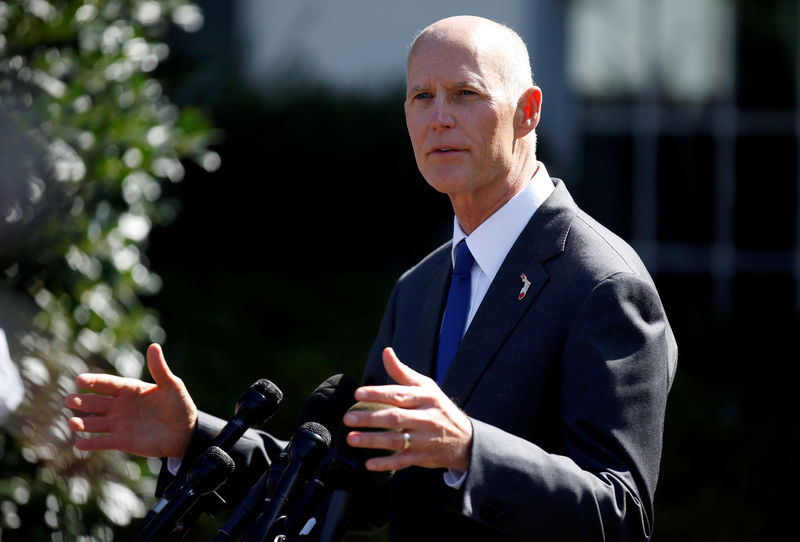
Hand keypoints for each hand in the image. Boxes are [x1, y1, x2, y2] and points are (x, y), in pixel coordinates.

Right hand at [64, 343, 197, 458]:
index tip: (80, 380)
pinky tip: (79, 443)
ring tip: (71, 422)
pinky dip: (91, 443)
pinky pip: (103, 442)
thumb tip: (154, 346)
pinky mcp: (123, 441)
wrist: (186, 432)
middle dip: (82, 401)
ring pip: (96, 423)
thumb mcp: (171, 386)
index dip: (94, 381)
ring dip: (83, 423)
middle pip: (96, 402)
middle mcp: (120, 406)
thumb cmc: (180, 406)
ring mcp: (120, 424)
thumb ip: (159, 369)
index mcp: (130, 390)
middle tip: (69, 400)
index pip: (108, 384)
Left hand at [344, 347, 472, 472]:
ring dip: (372, 441)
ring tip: (351, 439)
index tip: (358, 394)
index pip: (399, 394)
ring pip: (396, 441)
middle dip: (370, 418)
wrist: (465, 438)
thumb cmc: (438, 407)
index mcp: (425, 398)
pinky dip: (386, 463)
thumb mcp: (426, 387)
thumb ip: (402, 372)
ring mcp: (424, 439)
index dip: (378, 393)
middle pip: (395, 418)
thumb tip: (386, 352)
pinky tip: (369, 463)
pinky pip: (403, 461)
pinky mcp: (422, 456)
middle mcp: (425, 418)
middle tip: (348, 418)